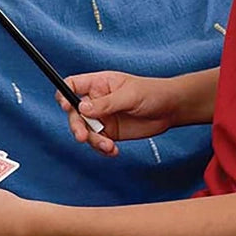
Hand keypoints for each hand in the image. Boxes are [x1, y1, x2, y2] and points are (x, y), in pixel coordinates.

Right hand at [58, 71, 178, 156]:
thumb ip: (105, 103)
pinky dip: (102, 149)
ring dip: (93, 140)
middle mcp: (96, 101)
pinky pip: (98, 142)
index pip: (72, 85)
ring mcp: (102, 117)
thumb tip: (81, 108)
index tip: (65, 106)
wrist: (171, 110)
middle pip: (74, 112)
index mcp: (98, 84)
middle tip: (82, 136)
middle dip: (76, 126)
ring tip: (108, 146)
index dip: (64, 94)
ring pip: (85, 130)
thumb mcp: (129, 95)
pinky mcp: (110, 133)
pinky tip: (113, 151)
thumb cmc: (151, 93)